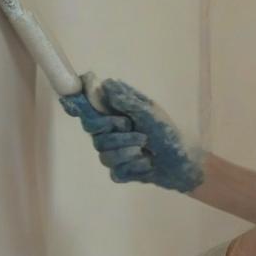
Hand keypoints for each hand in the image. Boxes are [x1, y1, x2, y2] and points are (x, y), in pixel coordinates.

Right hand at [59, 72, 205, 191]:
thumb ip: (127, 101)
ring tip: (146, 147)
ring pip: (104, 154)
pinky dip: (134, 168)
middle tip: (133, 129)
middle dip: (116, 133)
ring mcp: (113, 154)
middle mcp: (110, 133)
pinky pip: (116, 172)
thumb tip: (106, 83)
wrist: (183, 162)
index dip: (78, 105)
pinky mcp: (120, 172)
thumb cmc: (168, 133)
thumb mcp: (150, 112)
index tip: (73, 102)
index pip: (89, 109)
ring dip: (128, 150)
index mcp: (115, 115)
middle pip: (93, 133)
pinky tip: (147, 165)